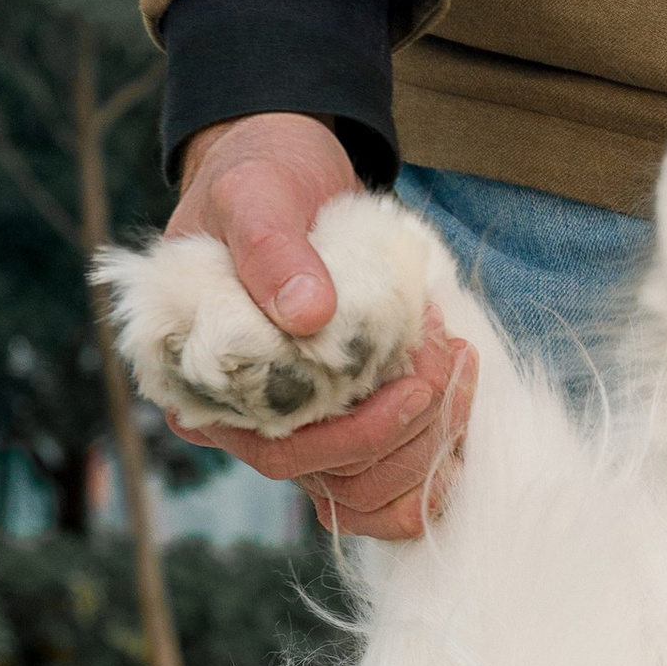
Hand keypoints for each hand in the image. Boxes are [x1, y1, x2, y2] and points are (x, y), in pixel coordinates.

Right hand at [166, 112, 473, 538]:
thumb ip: (270, 247)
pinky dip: (436, 453)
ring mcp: (300, 430)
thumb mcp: (253, 194)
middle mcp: (248, 424)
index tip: (419, 385)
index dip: (357, 436)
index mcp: (205, 387)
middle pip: (336, 480)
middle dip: (410, 434)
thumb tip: (306, 313)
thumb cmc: (258, 182)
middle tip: (451, 359)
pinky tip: (461, 393)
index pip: (280, 452)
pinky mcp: (346, 423)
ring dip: (431, 444)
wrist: (288, 174)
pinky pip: (392, 482)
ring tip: (459, 363)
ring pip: (370, 491)